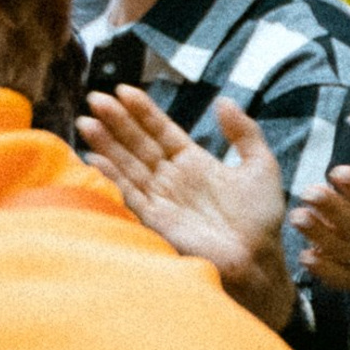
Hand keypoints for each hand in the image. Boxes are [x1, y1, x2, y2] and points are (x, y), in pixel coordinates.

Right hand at [79, 88, 293, 324]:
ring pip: (128, 165)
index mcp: (194, 162)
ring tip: (87, 121)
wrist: (259, 260)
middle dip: (117, 122)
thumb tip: (223, 100)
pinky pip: (129, 194)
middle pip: (138, 144)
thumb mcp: (261, 166)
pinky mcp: (155, 220)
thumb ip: (244, 132)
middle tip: (95, 98)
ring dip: (106, 144)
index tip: (123, 90)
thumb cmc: (262, 219)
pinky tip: (94, 159)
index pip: (161, 131)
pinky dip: (111, 177)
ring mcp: (161, 198)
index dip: (142, 111)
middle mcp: (172, 178)